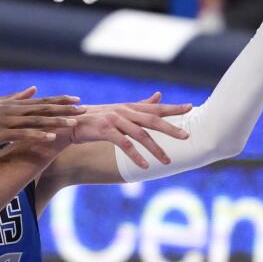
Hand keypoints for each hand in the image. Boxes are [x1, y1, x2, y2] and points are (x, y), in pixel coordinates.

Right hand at [0, 86, 84, 148]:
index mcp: (13, 104)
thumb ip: (16, 97)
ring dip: (56, 121)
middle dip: (65, 109)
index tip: (77, 100)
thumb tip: (34, 89)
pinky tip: (50, 137)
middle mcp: (13, 110)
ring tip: (73, 123)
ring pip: (36, 120)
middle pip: (44, 109)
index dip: (60, 100)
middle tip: (84, 109)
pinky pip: (22, 134)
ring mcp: (6, 121)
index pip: (42, 101)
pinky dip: (37, 135)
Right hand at [68, 92, 191, 168]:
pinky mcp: (105, 130)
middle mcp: (124, 111)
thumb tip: (159, 95)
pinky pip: (124, 145)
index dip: (172, 107)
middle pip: (152, 120)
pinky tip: (144, 166)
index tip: (190, 106)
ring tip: (167, 161)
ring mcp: (115, 119)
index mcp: (130, 107)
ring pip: (140, 135)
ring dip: (155, 149)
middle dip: (170, 128)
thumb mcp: (120, 110)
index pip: (155, 107)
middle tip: (186, 136)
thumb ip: (141, 105)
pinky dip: (135, 155)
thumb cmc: (97, 118)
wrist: (71, 122)